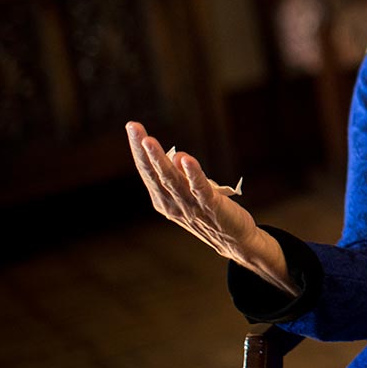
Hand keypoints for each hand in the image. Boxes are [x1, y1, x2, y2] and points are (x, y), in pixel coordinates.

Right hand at [125, 121, 297, 294]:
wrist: (234, 240)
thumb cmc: (209, 212)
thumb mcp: (190, 192)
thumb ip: (182, 175)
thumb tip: (177, 155)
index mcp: (163, 200)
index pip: (147, 171)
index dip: (138, 150)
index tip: (132, 127)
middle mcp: (172, 203)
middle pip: (154, 173)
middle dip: (143, 150)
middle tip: (133, 127)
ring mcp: (190, 206)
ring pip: (172, 180)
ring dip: (160, 159)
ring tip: (150, 141)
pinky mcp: (211, 206)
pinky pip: (200, 188)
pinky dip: (193, 173)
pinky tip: (186, 159)